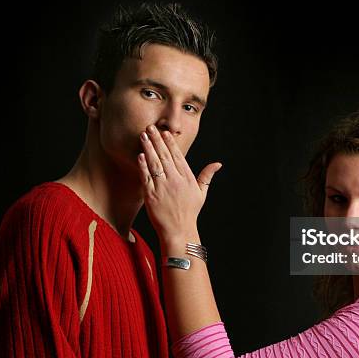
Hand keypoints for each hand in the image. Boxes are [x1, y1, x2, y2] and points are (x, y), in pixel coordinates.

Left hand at [137, 125, 221, 246]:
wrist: (179, 230)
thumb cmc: (189, 212)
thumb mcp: (201, 193)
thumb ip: (207, 176)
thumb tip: (218, 164)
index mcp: (187, 178)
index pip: (178, 156)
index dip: (171, 143)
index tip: (165, 132)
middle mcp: (175, 180)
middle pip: (165, 156)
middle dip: (157, 140)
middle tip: (151, 127)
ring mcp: (163, 187)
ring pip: (155, 163)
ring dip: (149, 148)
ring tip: (143, 135)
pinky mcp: (151, 195)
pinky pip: (146, 177)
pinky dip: (143, 165)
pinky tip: (140, 155)